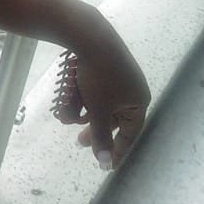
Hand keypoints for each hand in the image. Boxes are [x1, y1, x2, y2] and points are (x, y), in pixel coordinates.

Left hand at [55, 32, 150, 169]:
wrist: (90, 36)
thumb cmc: (98, 76)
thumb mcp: (97, 110)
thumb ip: (100, 137)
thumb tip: (106, 164)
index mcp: (138, 102)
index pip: (129, 134)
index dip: (117, 150)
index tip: (107, 166)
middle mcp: (133, 90)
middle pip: (112, 119)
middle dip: (93, 130)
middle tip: (78, 143)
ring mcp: (120, 77)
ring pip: (100, 105)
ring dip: (82, 112)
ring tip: (65, 114)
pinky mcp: (105, 67)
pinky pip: (95, 91)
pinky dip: (83, 97)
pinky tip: (69, 98)